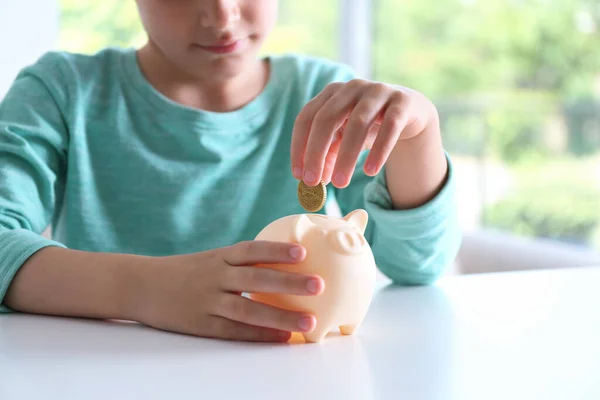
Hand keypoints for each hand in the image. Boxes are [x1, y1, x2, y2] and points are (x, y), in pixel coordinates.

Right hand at [129, 241, 323, 341]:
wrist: (141, 285)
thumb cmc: (185, 271)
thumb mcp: (211, 258)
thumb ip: (240, 262)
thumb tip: (283, 264)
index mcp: (219, 257)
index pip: (251, 251)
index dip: (276, 251)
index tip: (303, 253)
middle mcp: (215, 276)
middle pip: (256, 279)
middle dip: (289, 282)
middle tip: (319, 284)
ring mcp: (207, 301)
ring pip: (248, 310)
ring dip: (280, 316)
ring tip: (308, 321)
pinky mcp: (201, 324)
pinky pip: (234, 331)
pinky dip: (259, 335)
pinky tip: (281, 337)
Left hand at [290, 79, 437, 187]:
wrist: (410, 111)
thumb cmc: (369, 126)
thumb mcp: (344, 139)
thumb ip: (328, 156)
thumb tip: (314, 181)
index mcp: (330, 93)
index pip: (306, 118)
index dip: (299, 147)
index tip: (298, 175)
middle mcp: (351, 87)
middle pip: (327, 119)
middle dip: (316, 152)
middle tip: (312, 182)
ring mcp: (377, 91)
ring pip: (358, 123)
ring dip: (346, 156)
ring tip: (340, 183)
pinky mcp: (402, 102)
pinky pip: (390, 126)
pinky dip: (379, 150)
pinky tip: (370, 171)